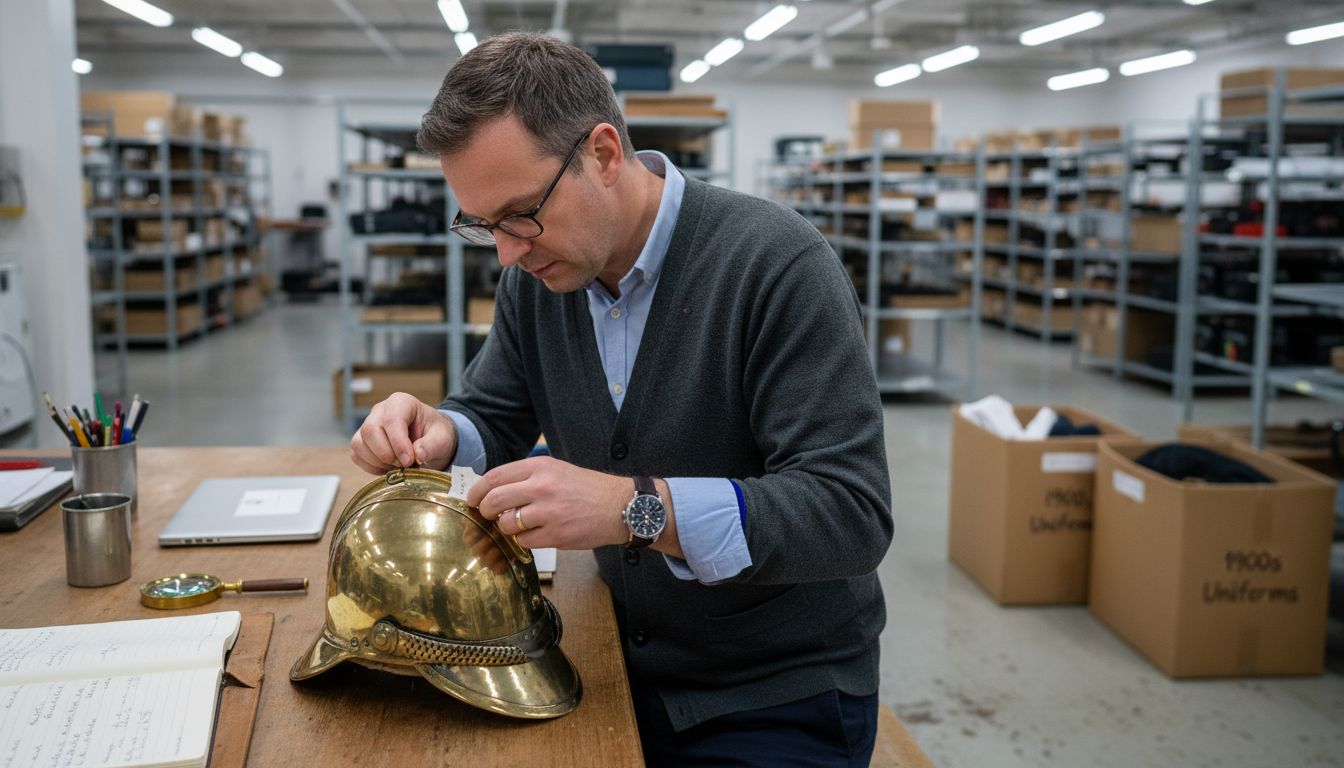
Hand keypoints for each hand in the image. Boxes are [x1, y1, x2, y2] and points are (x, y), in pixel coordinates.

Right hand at [349, 392, 457, 473]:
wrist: (430, 440)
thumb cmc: (435, 434)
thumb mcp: (442, 438)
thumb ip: (432, 445)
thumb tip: (417, 454)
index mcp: (401, 402)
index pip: (392, 420)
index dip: (398, 443)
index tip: (409, 460)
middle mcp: (380, 410)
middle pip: (370, 430)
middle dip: (386, 453)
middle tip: (404, 464)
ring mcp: (368, 425)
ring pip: (359, 444)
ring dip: (378, 462)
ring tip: (399, 466)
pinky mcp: (362, 442)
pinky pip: (357, 455)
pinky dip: (371, 467)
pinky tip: (389, 468)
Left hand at [467, 456, 629, 549]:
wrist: (620, 506)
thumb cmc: (585, 488)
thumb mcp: (555, 470)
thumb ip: (525, 476)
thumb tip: (491, 489)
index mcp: (540, 467)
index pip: (495, 477)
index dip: (477, 491)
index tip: (473, 499)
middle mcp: (543, 487)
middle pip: (494, 500)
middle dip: (484, 510)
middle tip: (487, 515)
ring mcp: (550, 512)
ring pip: (507, 523)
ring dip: (506, 527)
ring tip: (517, 524)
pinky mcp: (557, 535)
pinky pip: (524, 541)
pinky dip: (524, 539)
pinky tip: (536, 533)